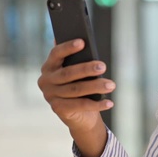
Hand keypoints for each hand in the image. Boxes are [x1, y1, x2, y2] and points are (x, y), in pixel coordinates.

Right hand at [37, 39, 114, 156]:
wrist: (79, 115)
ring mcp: (50, 96)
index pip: (56, 53)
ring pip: (76, 89)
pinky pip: (80, 105)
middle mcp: (46, 81)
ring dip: (96, 87)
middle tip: (103, 66)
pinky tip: (109, 102)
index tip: (82, 42)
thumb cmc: (80, 85)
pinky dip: (97, 104)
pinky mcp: (58, 109)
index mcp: (49, 66)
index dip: (68, 47)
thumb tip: (85, 42)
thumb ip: (77, 59)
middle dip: (86, 69)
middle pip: (68, 73)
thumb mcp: (77, 72)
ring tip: (111, 85)